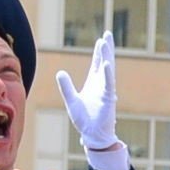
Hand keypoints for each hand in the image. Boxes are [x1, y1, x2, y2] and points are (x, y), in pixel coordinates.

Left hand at [56, 33, 119, 155]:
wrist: (92, 135)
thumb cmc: (84, 119)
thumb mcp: (71, 100)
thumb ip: (66, 86)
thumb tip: (60, 72)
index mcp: (94, 83)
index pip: (97, 64)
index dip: (99, 52)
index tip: (101, 40)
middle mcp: (101, 84)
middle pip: (105, 62)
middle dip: (106, 49)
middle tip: (107, 34)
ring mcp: (106, 90)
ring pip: (108, 69)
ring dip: (107, 56)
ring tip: (106, 43)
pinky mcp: (108, 98)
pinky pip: (108, 83)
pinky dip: (108, 73)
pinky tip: (107, 63)